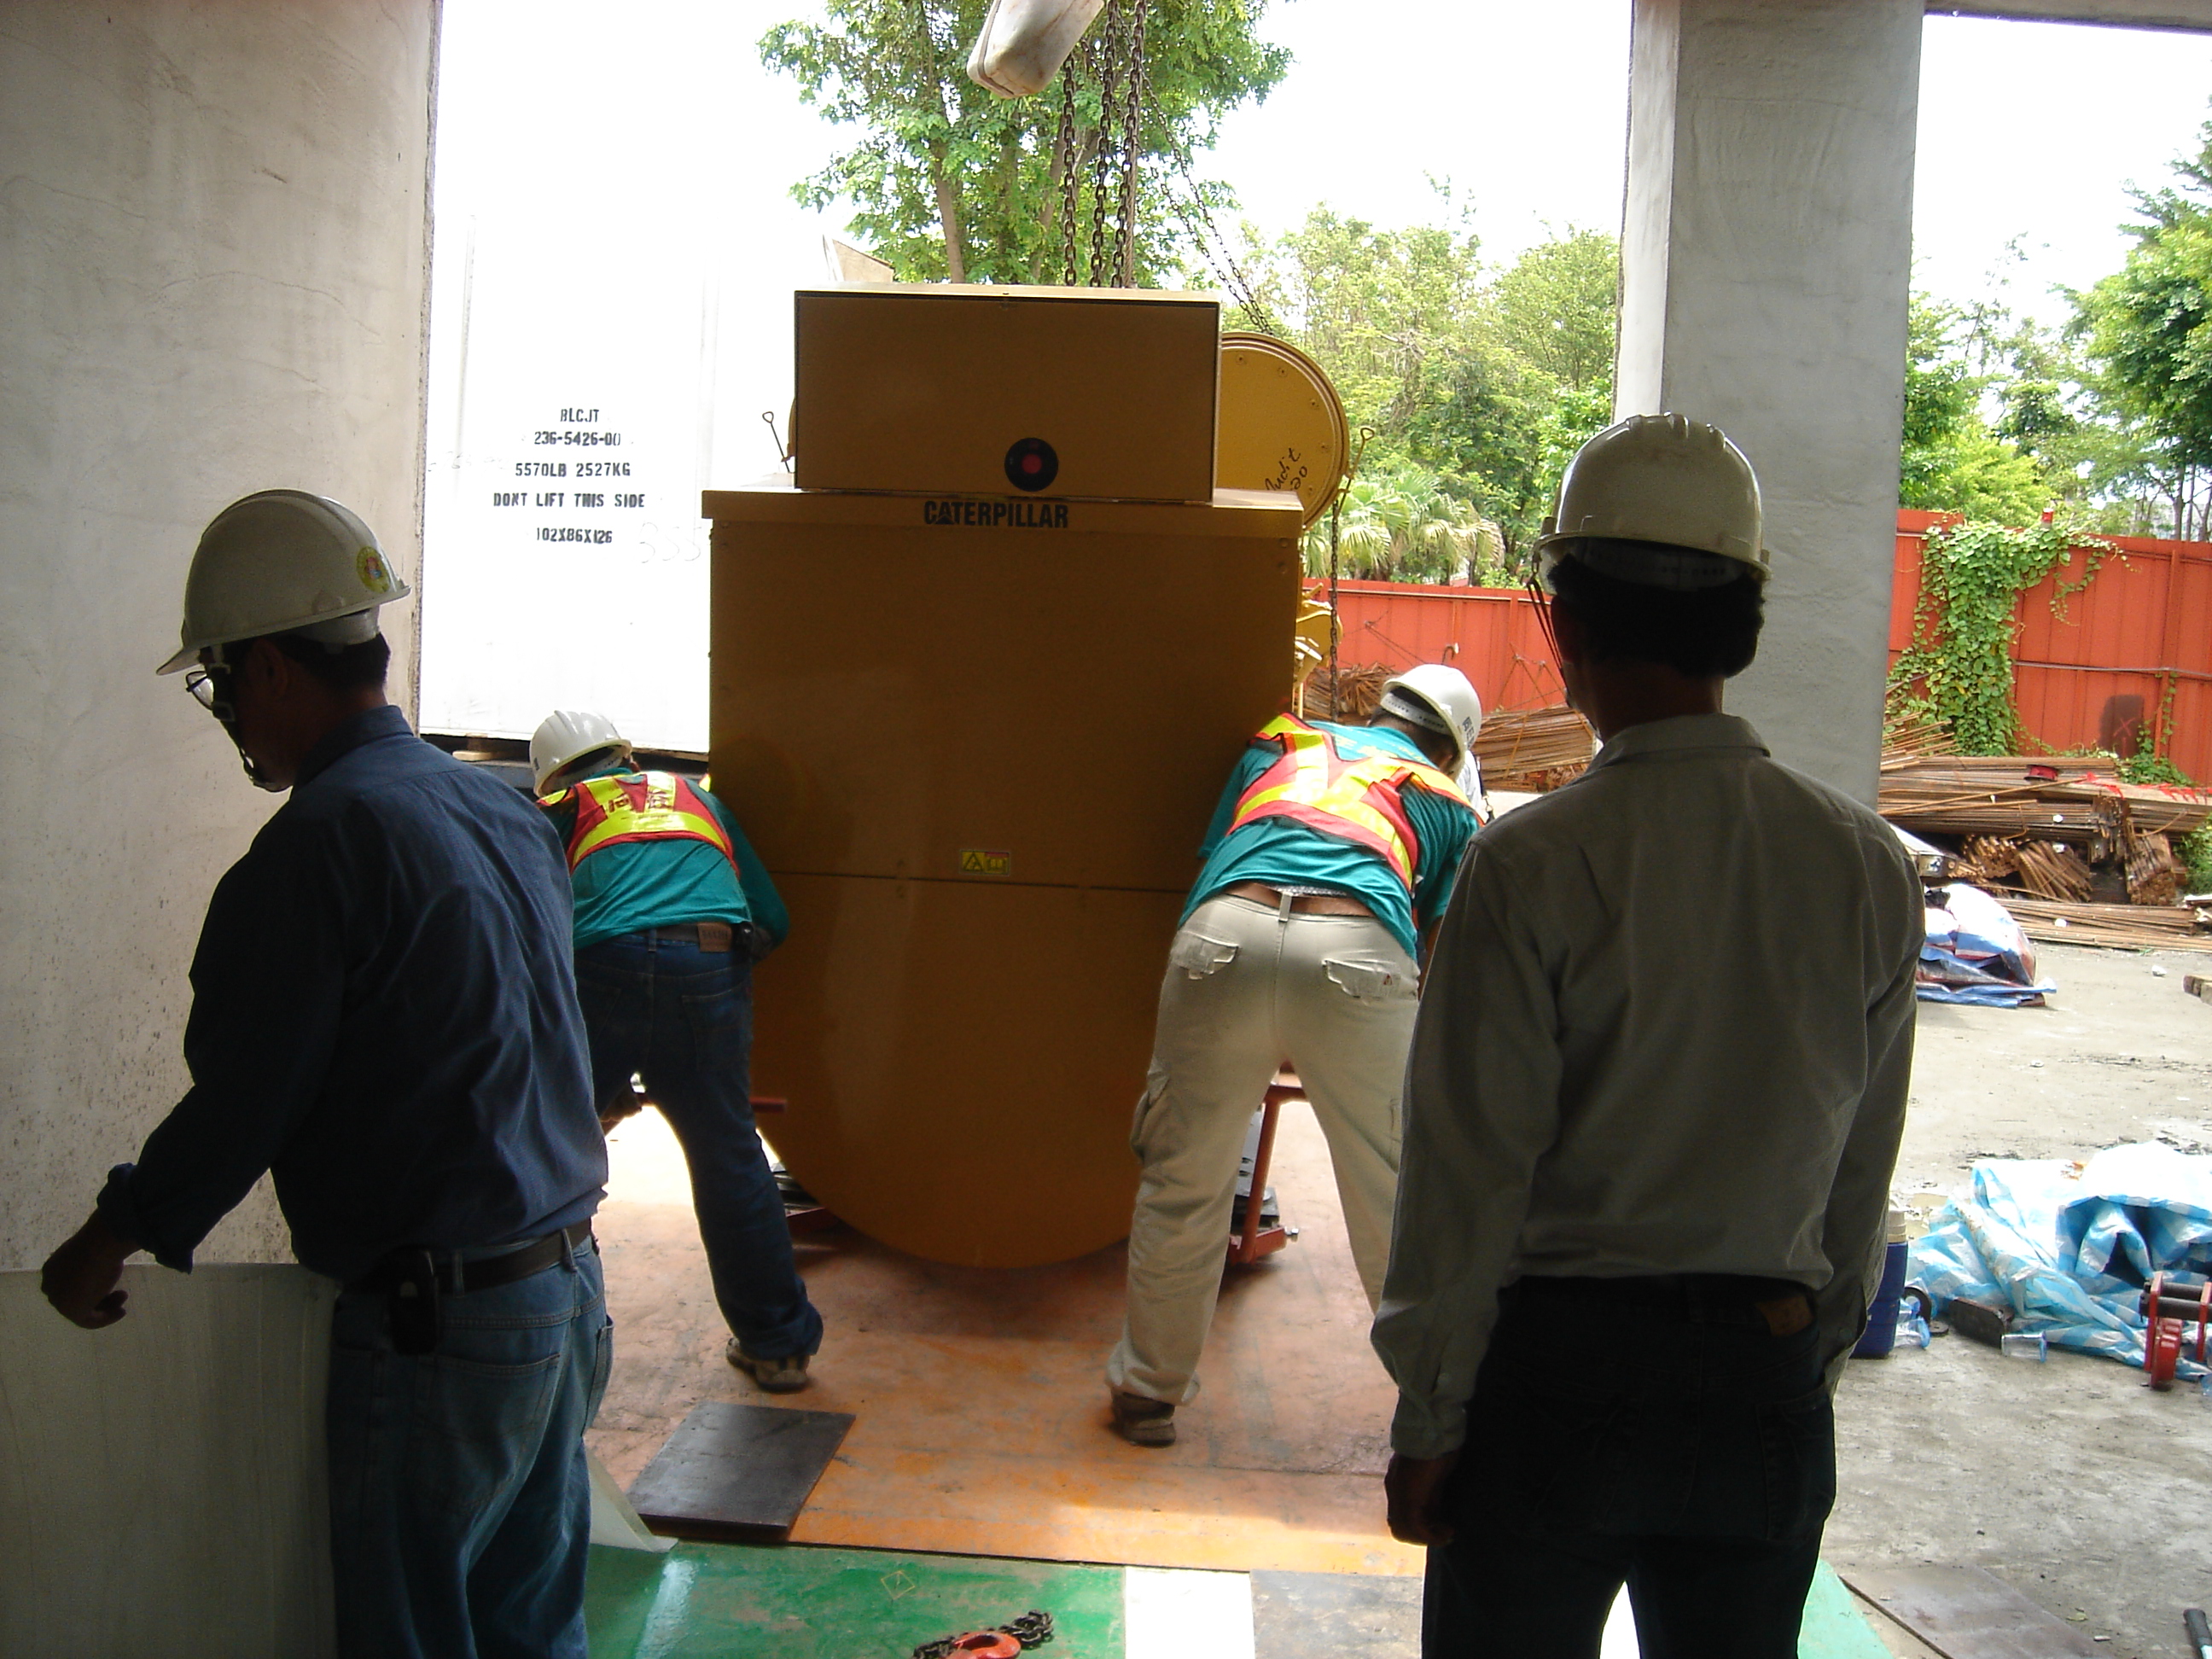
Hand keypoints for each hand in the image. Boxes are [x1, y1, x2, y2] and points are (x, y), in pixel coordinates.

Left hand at [41, 1211, 136, 1327]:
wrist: (98, 1245)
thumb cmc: (99, 1244)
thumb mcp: (92, 1252)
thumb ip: (91, 1262)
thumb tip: (104, 1261)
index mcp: (52, 1269)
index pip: (69, 1284)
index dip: (90, 1286)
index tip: (110, 1283)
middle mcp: (51, 1286)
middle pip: (76, 1298)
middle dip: (99, 1298)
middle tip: (122, 1293)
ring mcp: (60, 1300)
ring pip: (83, 1310)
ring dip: (105, 1308)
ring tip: (124, 1301)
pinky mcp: (72, 1311)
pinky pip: (89, 1320)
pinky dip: (106, 1318)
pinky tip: (121, 1311)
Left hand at [1385, 1450, 1460, 1546]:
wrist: (1433, 1428)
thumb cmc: (1438, 1445)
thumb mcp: (1434, 1474)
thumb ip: (1431, 1493)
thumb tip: (1435, 1514)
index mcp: (1397, 1482)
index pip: (1399, 1516)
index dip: (1419, 1527)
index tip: (1441, 1526)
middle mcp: (1393, 1489)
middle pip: (1398, 1526)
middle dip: (1422, 1536)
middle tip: (1444, 1532)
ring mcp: (1398, 1492)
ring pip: (1402, 1530)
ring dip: (1426, 1538)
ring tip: (1447, 1532)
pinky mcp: (1409, 1495)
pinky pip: (1414, 1526)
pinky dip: (1431, 1535)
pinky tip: (1447, 1530)